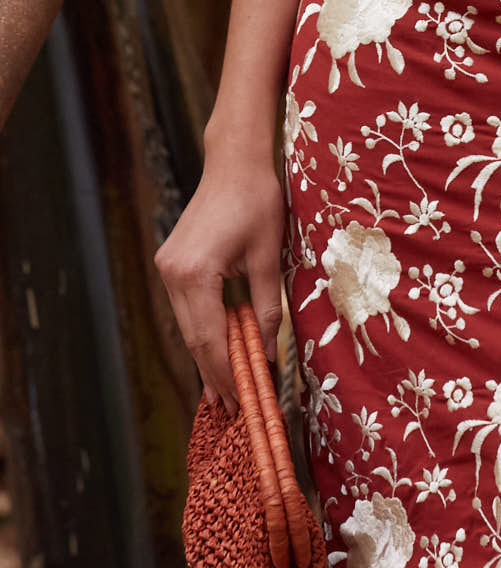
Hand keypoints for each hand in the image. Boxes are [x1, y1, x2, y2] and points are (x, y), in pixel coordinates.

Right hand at [153, 146, 286, 416]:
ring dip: (207, 354)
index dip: (226, 371)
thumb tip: (268, 353)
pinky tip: (217, 348)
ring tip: (225, 387)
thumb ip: (267, 307)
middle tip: (233, 406)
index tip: (242, 399)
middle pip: (194, 336)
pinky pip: (187, 307)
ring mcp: (166, 266)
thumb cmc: (258, 201)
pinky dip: (203, 329)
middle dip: (214, 372)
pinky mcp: (170, 261)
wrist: (235, 161)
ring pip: (188, 324)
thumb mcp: (267, 256)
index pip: (210, 337)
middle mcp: (172, 273)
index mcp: (195, 272)